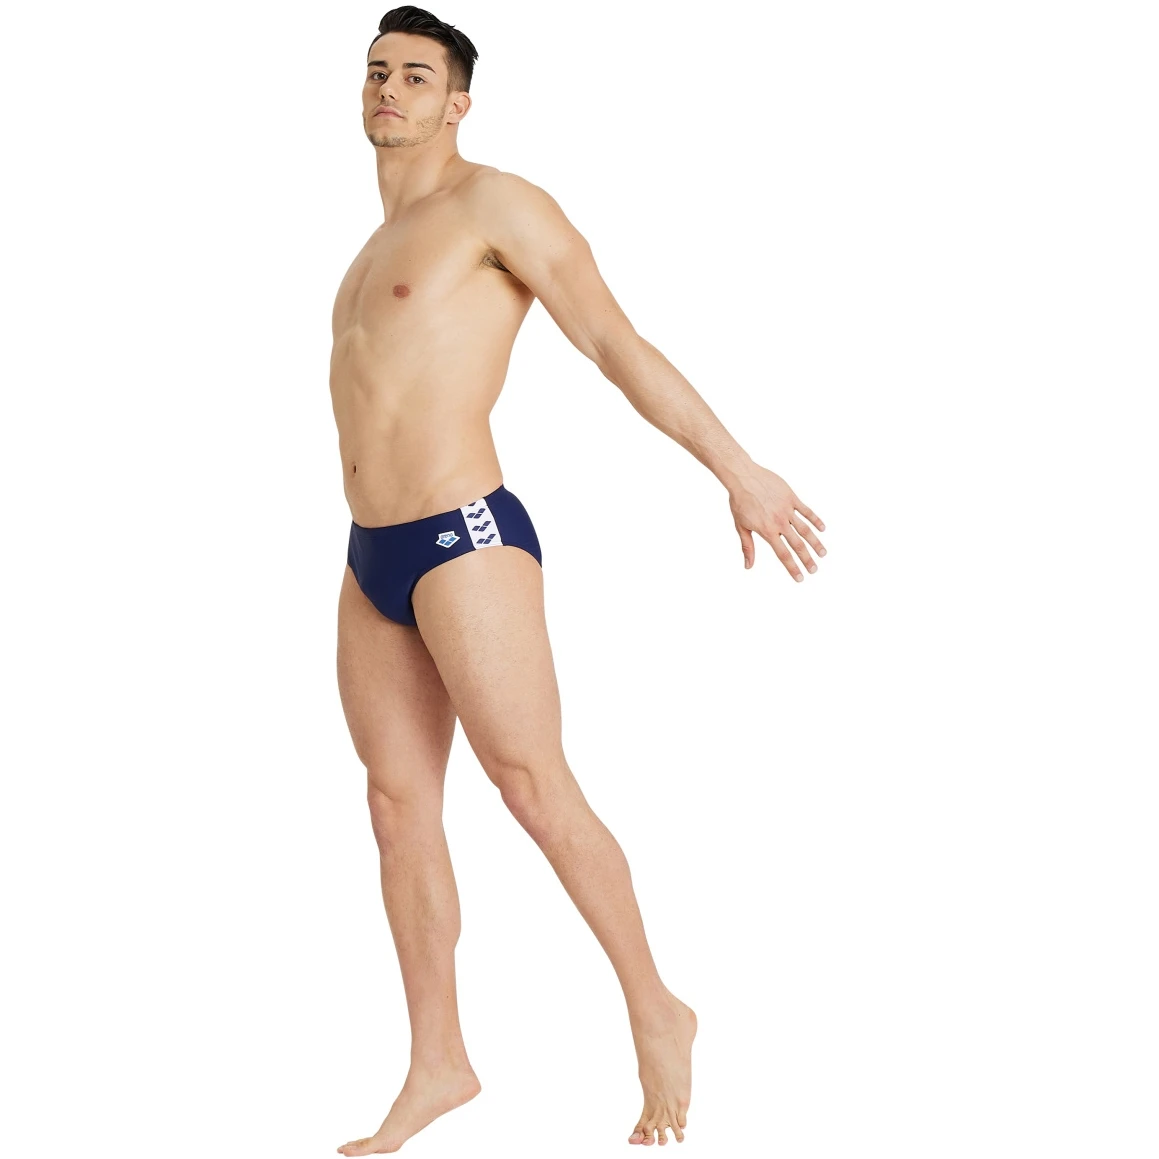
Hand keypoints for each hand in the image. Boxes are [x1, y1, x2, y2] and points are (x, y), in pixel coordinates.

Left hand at [728, 464, 826, 580]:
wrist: (743, 477)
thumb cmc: (739, 501)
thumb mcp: (741, 526)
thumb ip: (748, 546)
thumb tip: (748, 566)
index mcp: (767, 530)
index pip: (783, 554)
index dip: (792, 567)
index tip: (800, 578)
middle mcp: (779, 522)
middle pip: (797, 544)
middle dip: (807, 559)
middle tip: (814, 570)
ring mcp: (787, 509)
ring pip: (805, 529)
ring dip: (815, 542)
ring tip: (823, 554)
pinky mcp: (791, 497)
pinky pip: (806, 510)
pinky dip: (815, 519)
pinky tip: (823, 528)